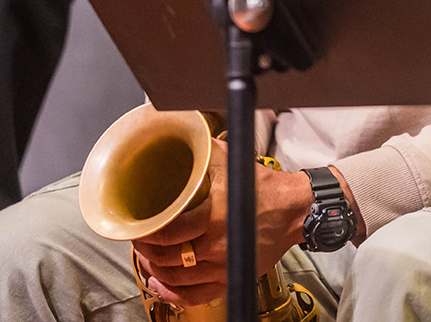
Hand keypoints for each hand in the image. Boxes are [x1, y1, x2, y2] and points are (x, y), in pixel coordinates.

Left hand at [131, 142, 322, 307]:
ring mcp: (224, 265)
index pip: (167, 232)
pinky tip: (163, 284)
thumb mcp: (230, 160)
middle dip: (146, 251)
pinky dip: (174, 293)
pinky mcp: (231, 277)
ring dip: (155, 270)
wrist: (292, 210)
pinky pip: (196, 295)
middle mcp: (218, 244)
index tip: (137, 226)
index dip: (145, 232)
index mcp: (215, 214)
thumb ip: (202, 151)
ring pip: (176, 279)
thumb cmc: (263, 187)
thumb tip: (180, 135)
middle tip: (139, 240)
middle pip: (167, 258)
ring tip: (148, 258)